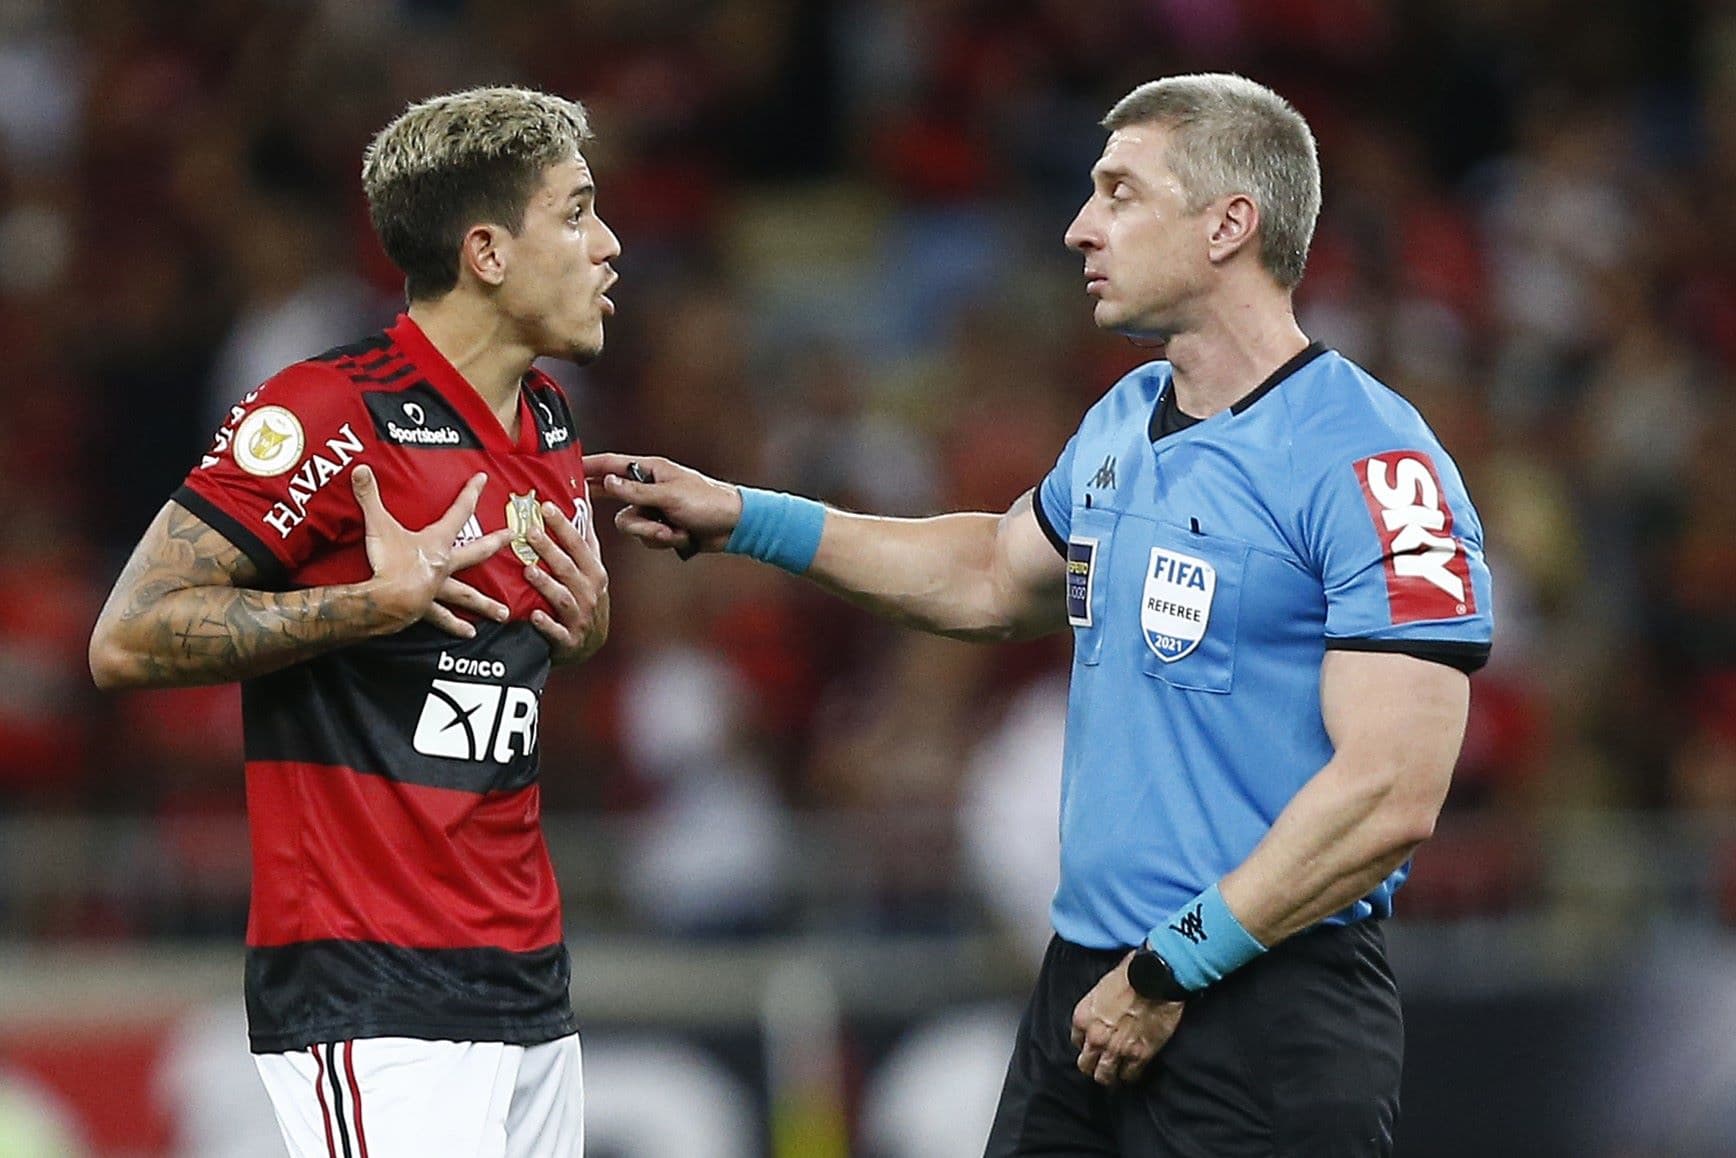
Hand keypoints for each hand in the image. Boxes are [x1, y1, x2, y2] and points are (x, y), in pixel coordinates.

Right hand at [352, 466, 512, 636]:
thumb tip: (362, 469)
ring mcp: (437, 588)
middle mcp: (444, 565)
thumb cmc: (387, 562)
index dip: (470, 493)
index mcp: (437, 542)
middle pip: (475, 553)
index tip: (483, 479)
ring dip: (484, 603)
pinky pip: (443, 617)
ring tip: (502, 613)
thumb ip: (370, 496)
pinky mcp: (426, 608)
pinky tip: (469, 633)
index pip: (458, 512)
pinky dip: (455, 625)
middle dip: (495, 543)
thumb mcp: (378, 525)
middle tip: (513, 539)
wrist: (386, 599)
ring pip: (466, 595)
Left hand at [521, 500, 608, 663]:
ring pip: (563, 598)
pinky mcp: (568, 639)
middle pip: (568, 567)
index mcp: (593, 572)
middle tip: (530, 532)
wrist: (590, 642)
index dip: (563, 525)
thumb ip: (584, 537)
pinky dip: (546, 624)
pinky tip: (534, 615)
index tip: (546, 506)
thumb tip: (582, 500)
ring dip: (546, 584)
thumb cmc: (587, 598)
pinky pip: (557, 631)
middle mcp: (589, 592)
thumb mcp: (591, 568)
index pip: (578, 544)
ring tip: (529, 569)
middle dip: (550, 549)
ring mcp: (579, 616)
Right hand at [583, 453, 742, 555]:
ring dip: (651, 532)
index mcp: (650, 471)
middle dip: (629, 512)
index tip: (569, 469)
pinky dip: (662, 540)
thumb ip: (635, 491)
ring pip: (630, 524)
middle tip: (612, 515)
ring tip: (673, 530)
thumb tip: (607, 481)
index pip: (612, 465)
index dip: (590, 466)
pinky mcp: (661, 527)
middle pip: (617, 499)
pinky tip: (681, 536)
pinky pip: (646, 537)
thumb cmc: (707, 502)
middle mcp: (649, 488)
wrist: (734, 526)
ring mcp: (654, 509)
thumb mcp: (669, 495)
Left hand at [1070, 952, 1184, 1087]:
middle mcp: (1095, 1037)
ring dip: (1110, 1076)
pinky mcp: (1139, 1056)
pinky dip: (1131, 1076)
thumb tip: (1102, 1013)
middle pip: (1086, 1065)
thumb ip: (1097, 1006)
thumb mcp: (1102, 987)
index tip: (1094, 1044)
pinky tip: (1134, 1071)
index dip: (1087, 1044)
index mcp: (1082, 1017)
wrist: (1154, 976)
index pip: (1077, 1042)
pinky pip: (1129, 1076)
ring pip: (1105, 1077)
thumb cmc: (1130, 973)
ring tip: (1116, 1074)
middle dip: (1094, 1065)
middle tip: (1102, 1065)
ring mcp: (1116, 1049)